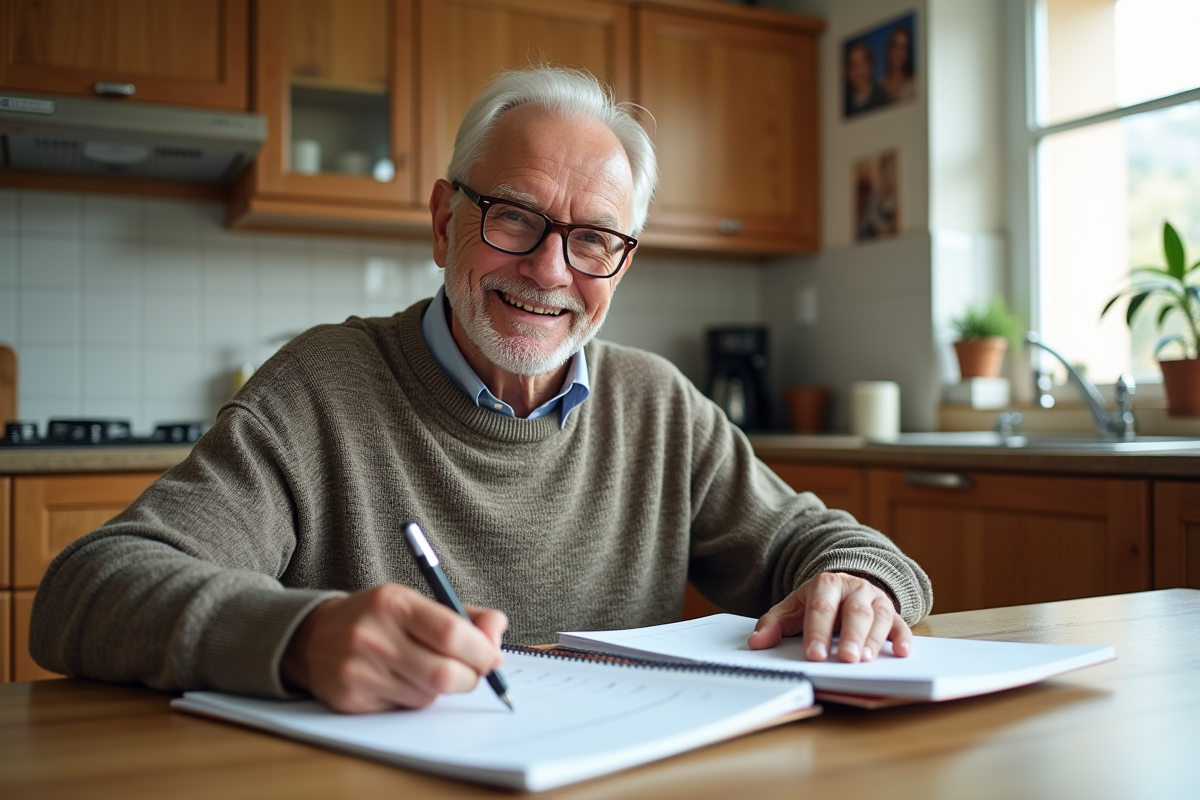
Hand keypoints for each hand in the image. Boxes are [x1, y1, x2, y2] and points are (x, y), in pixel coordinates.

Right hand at [281, 584, 507, 712]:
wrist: (311, 637)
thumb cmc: (377, 617)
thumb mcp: (416, 602)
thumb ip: (464, 615)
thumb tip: (499, 632)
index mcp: (394, 603)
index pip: (452, 633)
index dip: (482, 651)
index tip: (493, 657)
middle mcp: (374, 636)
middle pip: (444, 674)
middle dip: (470, 678)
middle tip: (473, 673)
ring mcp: (360, 671)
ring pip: (427, 696)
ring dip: (440, 689)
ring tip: (427, 670)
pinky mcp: (351, 700)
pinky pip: (404, 709)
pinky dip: (414, 699)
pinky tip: (401, 682)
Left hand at [746, 572, 910, 662]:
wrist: (846, 586)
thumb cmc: (817, 603)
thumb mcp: (792, 609)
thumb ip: (773, 625)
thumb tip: (756, 643)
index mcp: (827, 584)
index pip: (822, 607)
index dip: (818, 632)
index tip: (814, 655)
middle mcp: (855, 589)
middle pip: (855, 612)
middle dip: (851, 637)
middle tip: (847, 659)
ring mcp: (876, 600)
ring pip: (879, 618)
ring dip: (874, 640)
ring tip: (867, 660)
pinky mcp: (893, 613)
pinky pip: (901, 625)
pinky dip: (903, 638)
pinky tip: (901, 652)